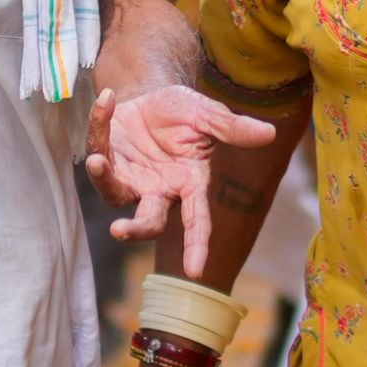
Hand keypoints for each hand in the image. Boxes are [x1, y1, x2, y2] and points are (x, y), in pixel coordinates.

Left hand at [86, 84, 279, 278]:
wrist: (151, 94)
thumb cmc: (183, 113)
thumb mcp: (208, 115)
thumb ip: (232, 128)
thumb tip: (270, 134)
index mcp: (189, 184)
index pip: (197, 220)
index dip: (196, 245)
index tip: (195, 271)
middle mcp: (158, 191)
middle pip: (147, 222)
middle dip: (134, 230)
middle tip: (119, 230)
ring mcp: (129, 181)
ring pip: (112, 195)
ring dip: (103, 179)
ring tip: (97, 159)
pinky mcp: (106, 162)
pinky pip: (96, 152)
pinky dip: (98, 126)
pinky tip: (107, 101)